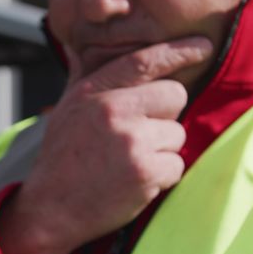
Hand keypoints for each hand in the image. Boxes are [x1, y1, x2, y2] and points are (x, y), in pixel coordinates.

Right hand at [0, 37, 212, 253]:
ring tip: (130, 163)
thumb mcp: (66, 108)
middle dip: (165, 117)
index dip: (178, 50)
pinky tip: (135, 182)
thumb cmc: (61, 159)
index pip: (143, 61)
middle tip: (139, 138)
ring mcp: (130, 140)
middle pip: (174, 94)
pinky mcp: (144, 171)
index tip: (202, 44)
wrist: (49, 209)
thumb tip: (81, 44)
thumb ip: (84, 77)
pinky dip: (162, 178)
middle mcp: (112, 109)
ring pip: (178, 133)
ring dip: (162, 151)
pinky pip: (177, 165)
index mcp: (92, 92)